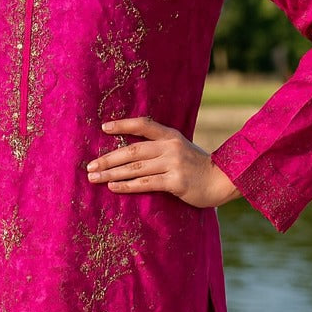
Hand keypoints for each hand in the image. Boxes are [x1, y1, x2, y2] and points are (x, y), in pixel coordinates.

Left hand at [86, 117, 239, 208]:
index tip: (103, 128)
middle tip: (89, 166)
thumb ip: (161, 147)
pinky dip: (126, 186)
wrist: (222, 180)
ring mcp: (173, 164)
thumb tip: (131, 153)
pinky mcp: (175, 182)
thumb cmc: (198, 167)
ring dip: (111, 174)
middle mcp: (170, 147)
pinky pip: (145, 183)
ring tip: (94, 177)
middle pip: (132, 150)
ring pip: (135, 168)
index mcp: (171, 136)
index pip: (144, 124)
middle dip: (108, 159)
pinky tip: (113, 187)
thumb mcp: (182, 149)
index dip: (123, 125)